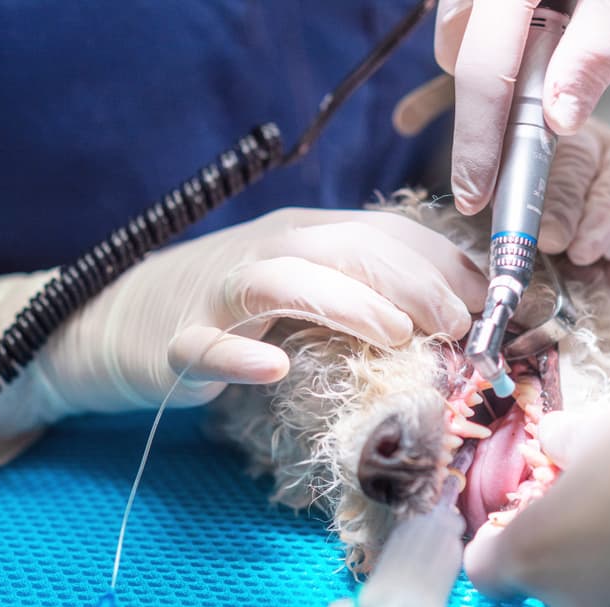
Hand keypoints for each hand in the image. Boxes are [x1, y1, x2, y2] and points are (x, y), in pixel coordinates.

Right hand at [0, 208, 486, 429]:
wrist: (121, 320)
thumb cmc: (231, 311)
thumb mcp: (306, 291)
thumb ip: (364, 293)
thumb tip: (450, 311)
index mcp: (305, 238)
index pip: (382, 234)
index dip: (441, 264)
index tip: (489, 302)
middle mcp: (267, 251)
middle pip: (345, 249)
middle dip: (413, 281)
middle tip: (460, 324)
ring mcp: (218, 292)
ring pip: (285, 280)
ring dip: (347, 303)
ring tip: (398, 335)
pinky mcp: (175, 340)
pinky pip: (206, 346)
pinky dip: (238, 356)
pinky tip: (271, 368)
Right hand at [435, 0, 609, 214]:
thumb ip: (598, 48)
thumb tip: (562, 119)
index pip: (486, 75)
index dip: (479, 143)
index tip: (477, 195)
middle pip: (461, 65)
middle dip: (481, 120)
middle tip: (488, 173)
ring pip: (457, 45)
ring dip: (489, 70)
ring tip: (532, 58)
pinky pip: (462, 25)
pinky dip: (486, 44)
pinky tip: (521, 35)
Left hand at [462, 380, 609, 606]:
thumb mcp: (596, 427)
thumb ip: (561, 442)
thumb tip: (552, 443)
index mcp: (533, 556)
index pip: (484, 566)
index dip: (496, 536)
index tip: (523, 506)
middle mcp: (570, 606)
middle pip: (546, 577)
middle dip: (563, 537)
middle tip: (593, 490)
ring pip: (597, 589)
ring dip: (609, 553)